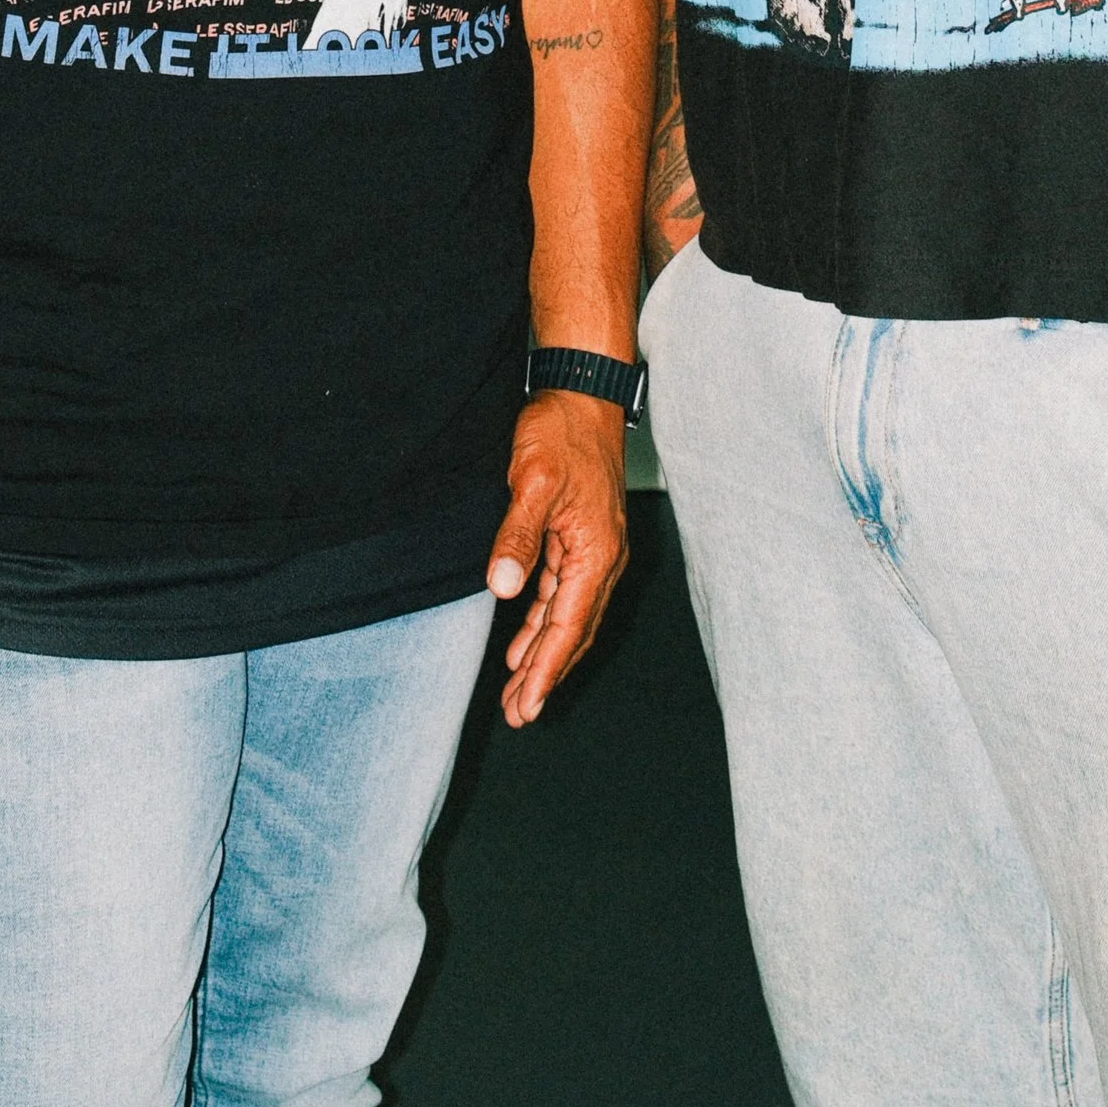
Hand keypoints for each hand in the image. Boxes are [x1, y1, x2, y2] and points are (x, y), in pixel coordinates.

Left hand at [487, 392, 628, 726]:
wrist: (582, 391)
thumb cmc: (561, 431)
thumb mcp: (532, 481)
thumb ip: (518, 536)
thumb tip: (504, 588)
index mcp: (596, 553)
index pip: (568, 627)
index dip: (545, 671)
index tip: (526, 706)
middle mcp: (603, 559)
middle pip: (573, 631)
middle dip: (545, 675)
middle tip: (518, 714)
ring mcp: (595, 549)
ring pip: (568, 616)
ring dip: (543, 654)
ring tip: (517, 691)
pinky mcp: (582, 538)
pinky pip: (563, 594)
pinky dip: (544, 622)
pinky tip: (524, 639)